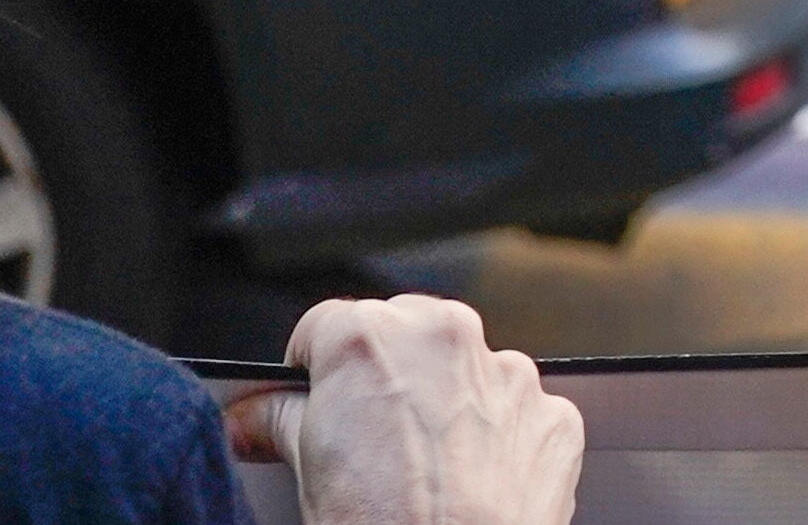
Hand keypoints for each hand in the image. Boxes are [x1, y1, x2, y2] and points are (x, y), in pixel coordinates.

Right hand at [223, 297, 581, 524]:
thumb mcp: (306, 470)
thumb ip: (278, 420)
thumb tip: (254, 414)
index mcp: (373, 339)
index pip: (326, 325)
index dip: (312, 366)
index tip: (309, 395)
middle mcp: (446, 339)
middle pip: (404, 331)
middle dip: (383, 373)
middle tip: (365, 434)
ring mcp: (510, 373)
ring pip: (466, 369)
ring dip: (445, 402)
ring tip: (422, 467)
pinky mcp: (553, 413)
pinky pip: (517, 410)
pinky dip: (496, 437)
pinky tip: (471, 482)